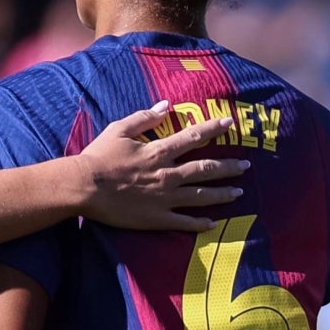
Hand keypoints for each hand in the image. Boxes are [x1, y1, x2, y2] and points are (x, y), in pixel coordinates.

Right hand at [74, 102, 249, 230]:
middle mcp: (168, 174)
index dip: (213, 129)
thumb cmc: (98, 157)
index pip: (193, 137)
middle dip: (229, 167)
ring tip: (238, 193)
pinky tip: (212, 223)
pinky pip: (183, 222)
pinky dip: (199, 223)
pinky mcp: (156, 218)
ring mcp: (164, 198)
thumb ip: (144, 117)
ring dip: (222, 194)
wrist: (83, 187)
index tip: (231, 124)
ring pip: (201, 196)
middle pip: (205, 169)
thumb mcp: (118, 129)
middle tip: (245, 166)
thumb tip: (166, 105)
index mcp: (159, 151)